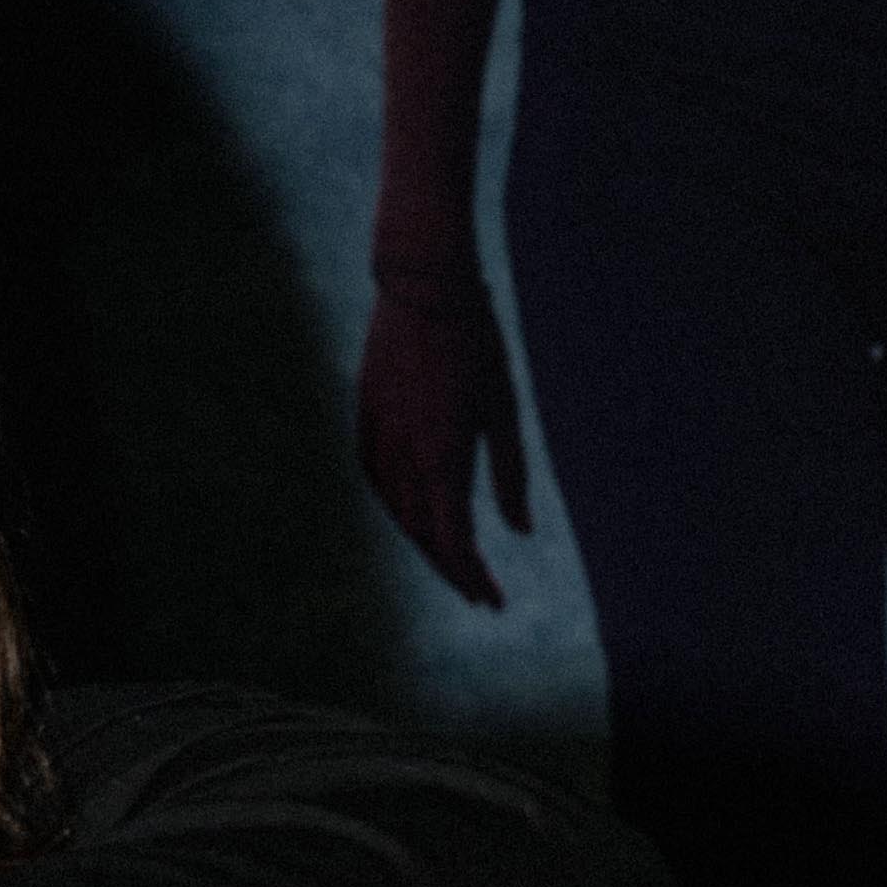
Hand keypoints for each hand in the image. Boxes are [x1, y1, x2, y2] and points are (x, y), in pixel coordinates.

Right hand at [355, 267, 533, 608]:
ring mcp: (379, 441)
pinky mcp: (366, 423)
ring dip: (425, 544)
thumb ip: (511, 472)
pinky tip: (413, 518)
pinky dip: (397, 510)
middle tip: (479, 594)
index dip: (474, 576)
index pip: (455, 539)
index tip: (494, 602)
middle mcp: (405, 457)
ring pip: (398, 515)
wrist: (420, 285)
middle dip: (452, 570)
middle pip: (424, 537)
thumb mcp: (504, 405)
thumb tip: (520, 532)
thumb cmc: (475, 339)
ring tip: (452, 561)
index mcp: (444, 455)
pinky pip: (378, 484)